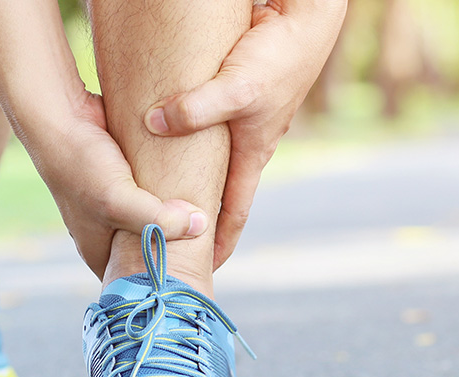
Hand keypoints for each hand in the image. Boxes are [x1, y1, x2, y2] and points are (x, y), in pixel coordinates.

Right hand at [26, 90, 206, 275]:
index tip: (195, 276)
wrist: (60, 115)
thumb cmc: (81, 165)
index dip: (161, 281)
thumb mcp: (119, 201)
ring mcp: (115, 203)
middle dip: (175, 250)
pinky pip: (155, 193)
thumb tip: (200, 226)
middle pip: (148, 250)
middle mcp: (105, 230)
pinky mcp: (126, 177)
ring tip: (209, 223)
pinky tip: (195, 189)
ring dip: (176, 219)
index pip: (133, 280)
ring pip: (155, 220)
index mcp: (97, 249)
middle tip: (210, 251)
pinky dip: (171, 193)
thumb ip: (159, 219)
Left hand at [143, 0, 345, 268]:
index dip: (218, 242)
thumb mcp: (237, 88)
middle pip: (221, 190)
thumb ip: (196, 108)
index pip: (234, 210)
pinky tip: (164, 136)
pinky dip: (187, 138)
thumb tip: (154, 123)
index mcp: (253, 152)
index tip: (202, 270)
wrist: (304, 20)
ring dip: (192, 178)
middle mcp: (248, 142)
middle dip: (200, 218)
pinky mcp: (233, 93)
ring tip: (163, 196)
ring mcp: (242, 119)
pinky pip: (205, 125)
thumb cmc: (278, 58)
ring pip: (212, 159)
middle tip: (172, 243)